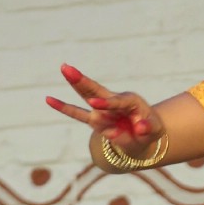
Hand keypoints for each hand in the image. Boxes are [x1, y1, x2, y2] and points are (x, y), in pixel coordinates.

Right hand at [45, 64, 163, 151]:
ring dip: (75, 84)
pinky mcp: (96, 118)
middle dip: (83, 81)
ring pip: (86, 95)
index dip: (106, 104)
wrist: (144, 136)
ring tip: (64, 69)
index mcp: (130, 101)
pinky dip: (64, 107)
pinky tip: (49, 100)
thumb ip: (147, 128)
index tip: (94, 105)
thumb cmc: (150, 130)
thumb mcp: (154, 131)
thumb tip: (140, 128)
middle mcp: (114, 101)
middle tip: (68, 68)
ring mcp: (103, 108)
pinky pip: (78, 113)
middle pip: (96, 90)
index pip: (117, 102)